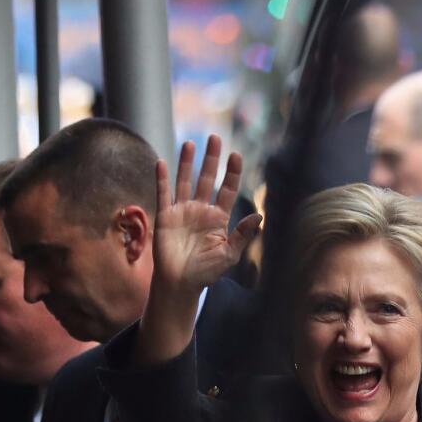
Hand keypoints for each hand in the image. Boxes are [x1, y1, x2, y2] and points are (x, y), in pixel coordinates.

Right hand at [152, 135, 260, 299]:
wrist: (181, 283)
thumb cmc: (206, 271)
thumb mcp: (229, 254)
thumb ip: (242, 235)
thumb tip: (259, 216)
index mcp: (219, 217)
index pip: (228, 189)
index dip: (232, 173)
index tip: (236, 155)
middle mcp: (201, 210)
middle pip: (207, 179)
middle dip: (211, 159)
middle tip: (215, 138)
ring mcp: (182, 211)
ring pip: (185, 181)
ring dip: (187, 163)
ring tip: (191, 143)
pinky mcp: (165, 216)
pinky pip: (163, 194)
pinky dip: (162, 179)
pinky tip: (162, 162)